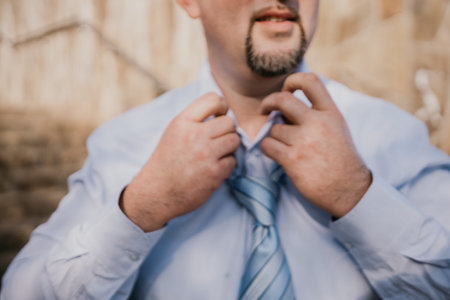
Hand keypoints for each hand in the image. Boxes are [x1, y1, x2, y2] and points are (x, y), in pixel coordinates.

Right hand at [122, 93, 239, 231]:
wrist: (156, 193)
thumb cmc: (167, 161)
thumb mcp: (173, 132)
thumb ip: (195, 119)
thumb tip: (224, 110)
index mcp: (182, 122)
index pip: (213, 99)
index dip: (222, 107)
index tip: (218, 117)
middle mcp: (194, 135)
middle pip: (229, 122)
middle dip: (226, 131)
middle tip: (217, 141)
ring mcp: (206, 154)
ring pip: (234, 140)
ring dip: (229, 148)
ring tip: (216, 154)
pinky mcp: (214, 172)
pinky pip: (233, 161)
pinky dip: (226, 165)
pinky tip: (213, 168)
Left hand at [260, 73, 371, 217]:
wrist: (349, 190)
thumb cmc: (340, 160)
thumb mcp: (337, 128)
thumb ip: (317, 114)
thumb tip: (288, 105)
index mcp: (330, 113)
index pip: (310, 81)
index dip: (292, 80)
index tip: (285, 89)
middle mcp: (317, 123)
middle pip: (282, 99)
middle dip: (268, 102)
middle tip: (265, 110)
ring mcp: (304, 141)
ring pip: (273, 128)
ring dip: (274, 136)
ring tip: (285, 146)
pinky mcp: (293, 159)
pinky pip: (267, 146)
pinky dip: (268, 149)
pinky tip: (278, 155)